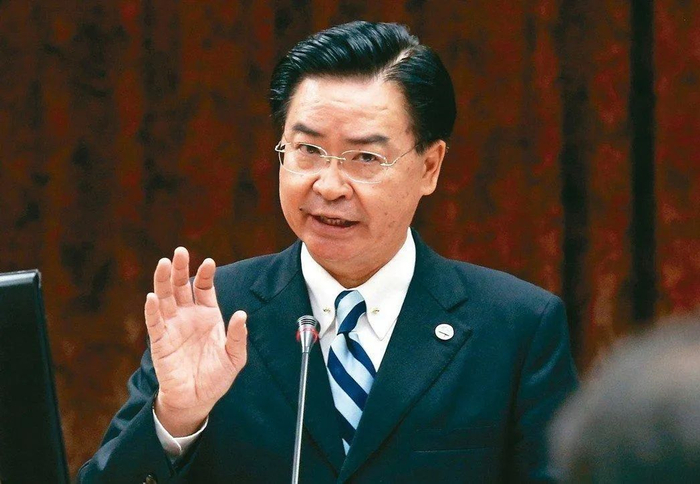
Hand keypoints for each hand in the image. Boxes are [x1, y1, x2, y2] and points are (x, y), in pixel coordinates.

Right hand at [144, 247, 246, 435]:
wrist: (198, 399)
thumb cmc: (217, 376)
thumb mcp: (235, 357)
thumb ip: (238, 336)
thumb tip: (241, 315)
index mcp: (207, 315)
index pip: (204, 287)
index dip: (205, 274)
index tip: (209, 263)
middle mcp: (188, 316)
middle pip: (181, 286)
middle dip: (180, 268)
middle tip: (180, 251)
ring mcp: (173, 327)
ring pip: (165, 298)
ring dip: (163, 281)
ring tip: (164, 264)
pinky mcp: (160, 342)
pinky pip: (154, 323)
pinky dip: (152, 310)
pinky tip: (152, 297)